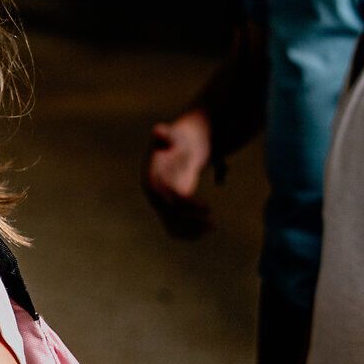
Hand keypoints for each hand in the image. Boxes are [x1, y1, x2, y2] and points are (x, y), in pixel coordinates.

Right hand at [144, 108, 212, 237]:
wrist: (180, 144)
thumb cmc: (179, 138)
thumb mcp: (174, 134)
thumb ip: (166, 134)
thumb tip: (158, 130)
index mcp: (150, 176)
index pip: (164, 196)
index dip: (184, 204)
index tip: (206, 208)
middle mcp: (152, 191)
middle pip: (168, 213)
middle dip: (189, 221)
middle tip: (213, 225)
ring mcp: (160, 200)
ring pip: (171, 223)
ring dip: (189, 230)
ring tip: (211, 229)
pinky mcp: (170, 206)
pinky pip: (174, 225)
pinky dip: (187, 232)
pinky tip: (203, 233)